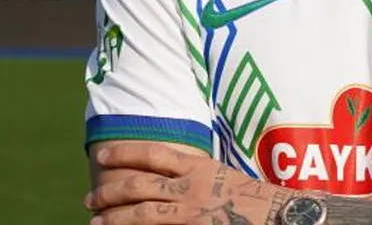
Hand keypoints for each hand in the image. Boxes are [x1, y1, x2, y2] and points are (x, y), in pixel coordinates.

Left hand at [84, 143, 283, 224]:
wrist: (281, 215)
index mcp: (197, 166)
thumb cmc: (254, 197)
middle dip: (110, 192)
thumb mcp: (222, 174)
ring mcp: (192, 212)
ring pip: (142, 213)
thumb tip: (171, 173)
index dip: (123, 153)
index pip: (152, 154)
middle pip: (139, 185)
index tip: (101, 155)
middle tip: (90, 200)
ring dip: (115, 217)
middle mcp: (191, 187)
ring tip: (96, 222)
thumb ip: (195, 173)